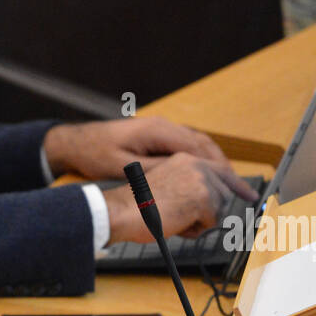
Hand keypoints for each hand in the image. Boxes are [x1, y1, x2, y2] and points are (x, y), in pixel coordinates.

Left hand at [43, 116, 229, 180]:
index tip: (234, 183)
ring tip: (228, 186)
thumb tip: (184, 177)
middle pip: (204, 144)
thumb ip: (154, 170)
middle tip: (239, 189)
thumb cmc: (96, 154)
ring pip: (197, 145)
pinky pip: (186, 148)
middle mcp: (163, 127)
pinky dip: (199, 162)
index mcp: (157, 131)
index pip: (198, 147)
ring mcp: (161, 131)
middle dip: (223, 166)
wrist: (77, 142)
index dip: (219, 167)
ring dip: (214, 164)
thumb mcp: (123, 167)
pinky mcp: (156, 138)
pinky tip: (204, 178)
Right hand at [102, 152, 256, 242]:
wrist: (124, 211)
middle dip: (207, 213)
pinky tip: (176, 224)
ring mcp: (202, 181)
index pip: (222, 170)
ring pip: (217, 210)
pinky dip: (194, 230)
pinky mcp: (203, 199)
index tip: (252, 196)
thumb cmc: (137, 206)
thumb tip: (211, 204)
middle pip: (222, 196)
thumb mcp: (166, 184)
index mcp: (186, 159)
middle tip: (181, 218)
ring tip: (173, 218)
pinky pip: (211, 223)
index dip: (238, 186)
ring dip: (198, 222)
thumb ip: (189, 186)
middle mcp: (197, 166)